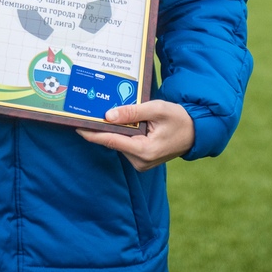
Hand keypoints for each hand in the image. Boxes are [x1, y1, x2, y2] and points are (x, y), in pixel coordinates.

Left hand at [77, 100, 194, 171]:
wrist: (195, 132)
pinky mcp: (141, 159)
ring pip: (118, 143)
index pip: (111, 141)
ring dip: (112, 129)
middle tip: (86, 111)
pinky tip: (117, 120)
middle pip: (113, 141)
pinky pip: (125, 144)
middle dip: (101, 127)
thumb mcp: (156, 109)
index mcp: (144, 150)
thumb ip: (132, 112)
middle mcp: (140, 161)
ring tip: (102, 112)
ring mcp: (141, 162)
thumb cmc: (178, 118)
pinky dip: (120, 133)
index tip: (76, 126)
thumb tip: (108, 116)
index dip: (92, 133)